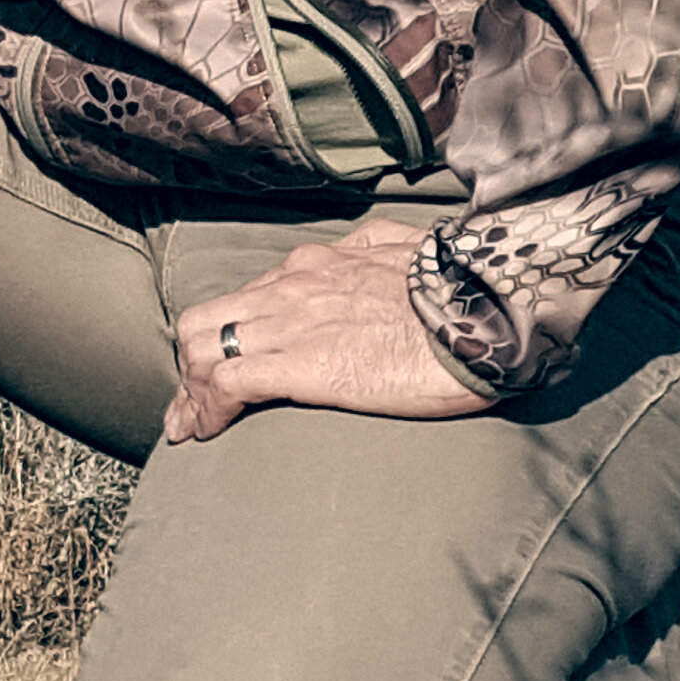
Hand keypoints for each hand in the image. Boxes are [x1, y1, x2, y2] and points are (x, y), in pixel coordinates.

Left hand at [162, 218, 497, 443]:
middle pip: (207, 321)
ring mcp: (294, 323)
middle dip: (190, 362)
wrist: (490, 308)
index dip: (219, 334)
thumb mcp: (405, 248)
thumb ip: (376, 249)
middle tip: (188, 404)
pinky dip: (207, 409)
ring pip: (206, 350)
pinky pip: (229, 383)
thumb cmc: (460, 290)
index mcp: (315, 265)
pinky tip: (205, 431)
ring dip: (190, 392)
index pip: (242, 298)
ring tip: (190, 426)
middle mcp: (292, 287)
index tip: (213, 367)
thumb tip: (375, 251)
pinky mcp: (305, 364)